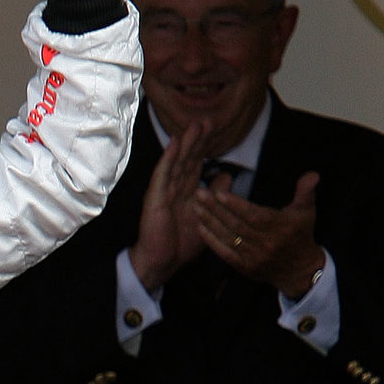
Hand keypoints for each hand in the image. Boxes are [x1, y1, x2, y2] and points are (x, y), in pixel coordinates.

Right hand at [129, 121, 210, 290]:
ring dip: (185, 143)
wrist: (162, 262)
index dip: (204, 146)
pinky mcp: (155, 199)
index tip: (214, 128)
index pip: (196, 163)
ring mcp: (163, 192)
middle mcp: (175, 188)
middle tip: (207, 120)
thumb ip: (216, 195)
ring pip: (176, 162)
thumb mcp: (207, 216)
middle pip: (187, 158)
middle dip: (196, 139)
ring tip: (194, 126)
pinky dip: (167, 159)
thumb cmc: (181, 244)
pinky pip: (162, 176)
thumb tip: (227, 175)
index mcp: (186, 191)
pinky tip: (173, 144)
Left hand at [194, 170, 323, 294]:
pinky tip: (200, 227)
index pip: (253, 215)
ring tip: (195, 207)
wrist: (299, 270)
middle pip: (236, 225)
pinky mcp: (245, 267)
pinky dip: (212, 241)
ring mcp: (254, 257)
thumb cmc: (300, 234)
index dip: (236, 205)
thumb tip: (313, 174)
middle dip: (216, 209)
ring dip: (210, 222)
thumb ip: (306, 192)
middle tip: (199, 194)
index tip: (219, 192)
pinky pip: (226, 253)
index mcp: (279, 227)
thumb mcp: (306, 211)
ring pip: (228, 238)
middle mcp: (266, 243)